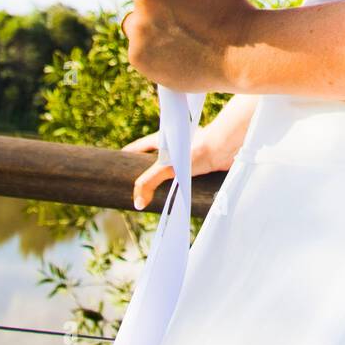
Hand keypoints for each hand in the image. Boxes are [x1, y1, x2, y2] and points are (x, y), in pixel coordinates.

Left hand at [121, 0, 253, 93]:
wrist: (240, 50)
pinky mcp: (137, 55)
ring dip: (152, 29)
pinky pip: (140, 51)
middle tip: (183, 18)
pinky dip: (154, 54)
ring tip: (181, 38)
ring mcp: (137, 27)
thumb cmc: (232, 6)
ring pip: (137, 26)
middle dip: (156, 6)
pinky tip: (178, 55)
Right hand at [121, 93, 258, 209]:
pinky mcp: (199, 166)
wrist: (227, 148)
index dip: (127, 157)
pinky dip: (179, 187)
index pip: (139, 148)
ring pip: (170, 171)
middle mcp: (174, 147)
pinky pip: (184, 178)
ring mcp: (186, 156)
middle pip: (153, 160)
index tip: (116, 167)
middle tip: (136, 191)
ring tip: (155, 200)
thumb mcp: (168, 167)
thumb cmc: (198, 150)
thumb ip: (149, 183)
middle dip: (145, 174)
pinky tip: (177, 199)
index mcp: (162, 141)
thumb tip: (137, 203)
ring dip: (164, 184)